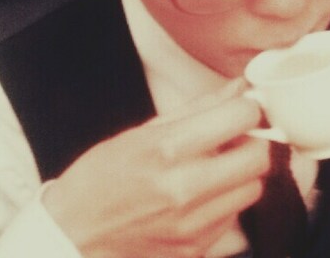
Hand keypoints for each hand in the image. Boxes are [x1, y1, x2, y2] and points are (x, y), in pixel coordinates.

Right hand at [42, 80, 268, 257]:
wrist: (71, 236)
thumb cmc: (101, 178)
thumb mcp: (143, 131)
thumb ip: (200, 108)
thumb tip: (239, 87)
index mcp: (169, 149)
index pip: (242, 117)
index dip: (247, 107)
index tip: (241, 108)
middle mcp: (186, 189)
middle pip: (259, 157)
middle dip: (253, 140)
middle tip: (235, 137)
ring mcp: (193, 225)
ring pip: (253, 188)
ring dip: (242, 173)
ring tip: (216, 167)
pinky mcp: (196, 250)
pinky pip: (234, 217)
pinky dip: (227, 201)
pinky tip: (202, 195)